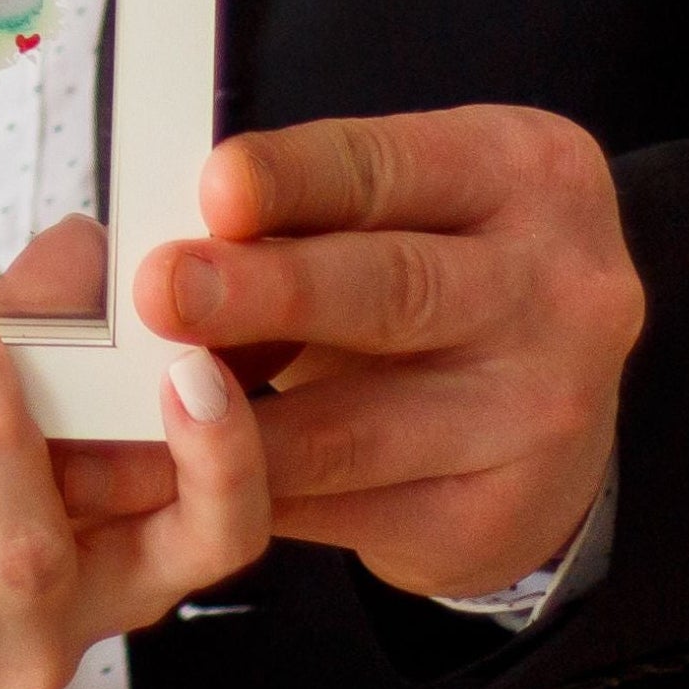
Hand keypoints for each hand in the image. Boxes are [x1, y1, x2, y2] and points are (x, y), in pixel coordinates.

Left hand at [136, 107, 643, 596]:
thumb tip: (166, 242)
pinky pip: (349, 511)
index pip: (390, 170)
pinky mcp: (496, 518)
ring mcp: (534, 419)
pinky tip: (181, 481)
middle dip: (268, 294)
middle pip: (390, 293)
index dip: (294, 178)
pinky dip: (254, 496)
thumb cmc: (442, 257)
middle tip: (160, 291)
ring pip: (356, 430)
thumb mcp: (403, 197)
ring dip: (230, 427)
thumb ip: (305, 207)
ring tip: (129, 417)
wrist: (559, 385)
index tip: (212, 188)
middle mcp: (552, 295)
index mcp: (521, 176)